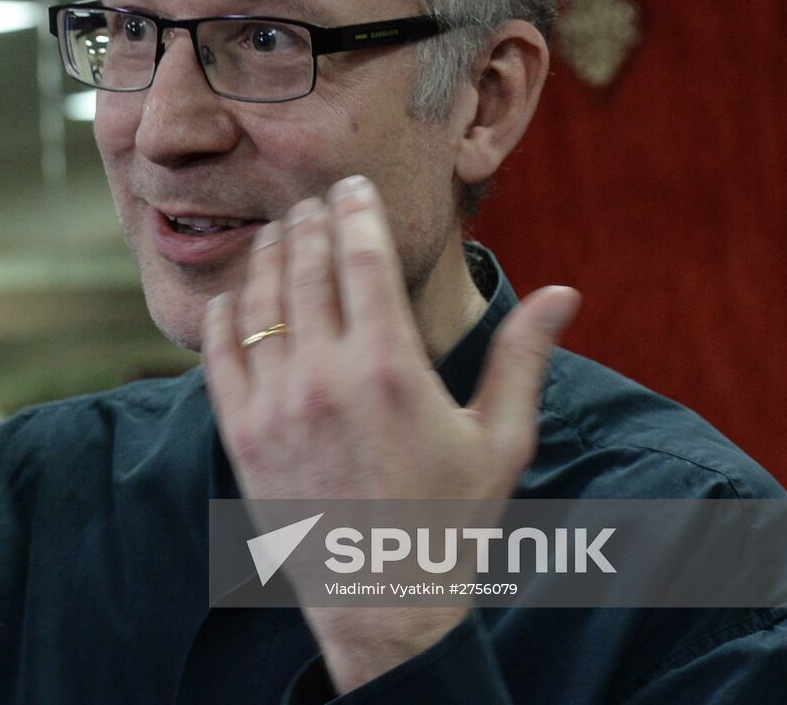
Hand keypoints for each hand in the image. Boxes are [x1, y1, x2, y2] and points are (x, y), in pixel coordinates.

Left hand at [202, 175, 578, 690]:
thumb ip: (523, 358)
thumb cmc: (451, 517)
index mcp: (392, 370)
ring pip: (261, 303)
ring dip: (269, 257)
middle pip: (307, 268)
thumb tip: (567, 293)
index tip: (353, 187)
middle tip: (314, 203)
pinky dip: (226, 316)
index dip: (357, 212)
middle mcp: (326, 379)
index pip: (364, 259)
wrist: (384, 599)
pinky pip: (220, 355)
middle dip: (310, 223)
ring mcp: (276, 407)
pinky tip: (238, 297)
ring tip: (280, 234)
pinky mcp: (242, 436)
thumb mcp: (501, 439)